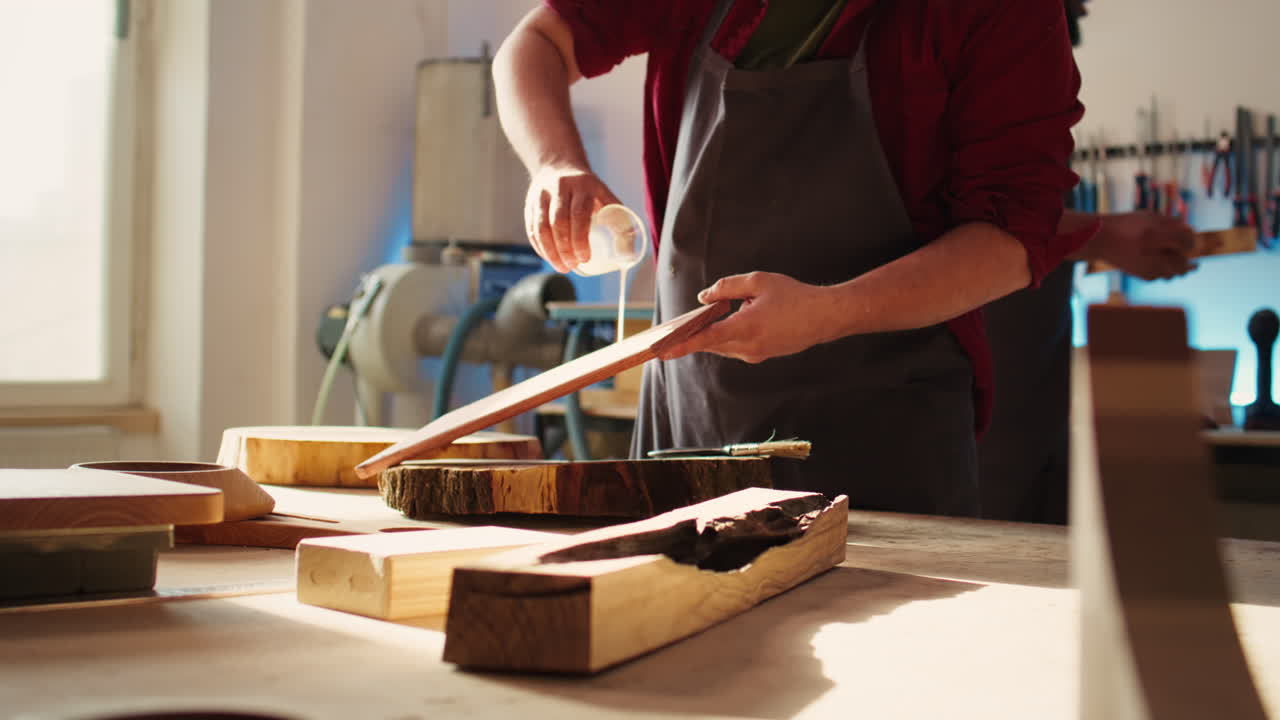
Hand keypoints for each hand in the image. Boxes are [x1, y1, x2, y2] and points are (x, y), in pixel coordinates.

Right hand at [524, 166, 619, 272]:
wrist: (558, 165)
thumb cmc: (587, 188)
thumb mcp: (603, 194)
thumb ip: (617, 216)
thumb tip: (628, 249)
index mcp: (582, 186)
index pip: (579, 214)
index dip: (580, 239)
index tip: (585, 258)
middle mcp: (559, 188)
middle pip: (558, 221)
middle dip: (565, 248)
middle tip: (572, 265)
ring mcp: (541, 195)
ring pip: (541, 226)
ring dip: (550, 251)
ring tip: (561, 267)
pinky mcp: (530, 203)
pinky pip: (531, 228)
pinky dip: (539, 246)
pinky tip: (549, 258)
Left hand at [658, 272, 839, 362]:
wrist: (825, 317)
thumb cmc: (794, 296)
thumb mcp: (759, 281)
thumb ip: (727, 288)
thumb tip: (704, 298)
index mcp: (746, 327)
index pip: (706, 338)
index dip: (682, 344)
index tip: (662, 352)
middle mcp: (748, 346)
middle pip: (710, 343)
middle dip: (694, 334)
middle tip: (674, 329)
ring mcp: (755, 354)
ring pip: (722, 346)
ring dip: (713, 333)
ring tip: (705, 319)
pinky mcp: (761, 356)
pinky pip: (735, 347)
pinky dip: (726, 336)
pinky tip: (730, 321)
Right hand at [1090, 211, 1196, 280]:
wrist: (1099, 238)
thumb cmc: (1126, 224)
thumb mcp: (1148, 216)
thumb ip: (1170, 223)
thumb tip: (1189, 231)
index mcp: (1153, 234)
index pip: (1183, 240)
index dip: (1191, 241)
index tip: (1192, 241)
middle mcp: (1149, 252)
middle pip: (1180, 264)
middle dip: (1189, 265)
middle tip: (1194, 265)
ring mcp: (1142, 265)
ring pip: (1170, 274)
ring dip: (1177, 271)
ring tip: (1181, 268)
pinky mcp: (1137, 273)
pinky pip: (1157, 277)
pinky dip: (1162, 273)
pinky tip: (1162, 268)